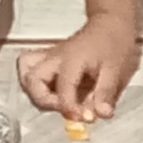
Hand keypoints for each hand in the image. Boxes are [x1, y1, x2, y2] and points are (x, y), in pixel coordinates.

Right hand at [18, 13, 139, 121]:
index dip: (70, 108)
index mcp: (72, 59)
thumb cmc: (115, 43)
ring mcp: (49, 57)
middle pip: (32, 81)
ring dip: (36, 93)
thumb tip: (101, 114)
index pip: (62, 89)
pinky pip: (28, 68)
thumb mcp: (116, 70)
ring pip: (26, 75)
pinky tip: (49, 91)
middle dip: (46, 102)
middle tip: (68, 109)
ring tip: (56, 102)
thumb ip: (106, 94)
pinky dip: (33, 83)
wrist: (112, 24)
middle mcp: (55, 58)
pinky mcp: (49, 59)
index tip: (85, 118)